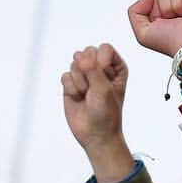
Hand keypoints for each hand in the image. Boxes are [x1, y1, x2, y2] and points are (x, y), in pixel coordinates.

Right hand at [61, 43, 134, 182]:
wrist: (96, 134)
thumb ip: (93, 69)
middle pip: (87, 52)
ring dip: (80, 82)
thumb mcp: (104, 89)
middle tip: (94, 89)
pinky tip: (78, 98)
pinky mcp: (72, 83)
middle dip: (88, 72)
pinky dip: (71, 88)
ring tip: (87, 95)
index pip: (105, 48)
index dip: (101, 61)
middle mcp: (101, 68)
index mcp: (116, 68)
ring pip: (74, 63)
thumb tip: (80, 56)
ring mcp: (85, 74)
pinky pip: (65, 75)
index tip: (104, 77)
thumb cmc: (107, 114)